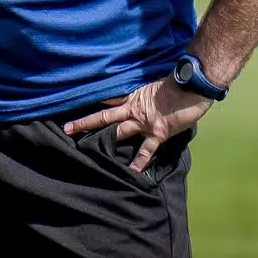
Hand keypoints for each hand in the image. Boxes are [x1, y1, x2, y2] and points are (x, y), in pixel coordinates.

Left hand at [61, 77, 213, 172]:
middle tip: (66, 128)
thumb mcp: (155, 86)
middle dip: (85, 122)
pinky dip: (139, 161)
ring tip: (86, 148)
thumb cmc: (176, 84)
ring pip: (118, 131)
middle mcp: (134, 109)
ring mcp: (144, 122)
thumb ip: (145, 95)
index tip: (74, 103)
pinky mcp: (157, 133)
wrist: (191, 87)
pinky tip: (131, 173)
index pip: (108, 99)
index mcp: (133, 96)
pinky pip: (146, 150)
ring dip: (103, 139)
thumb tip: (143, 97)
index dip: (93, 102)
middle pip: (104, 116)